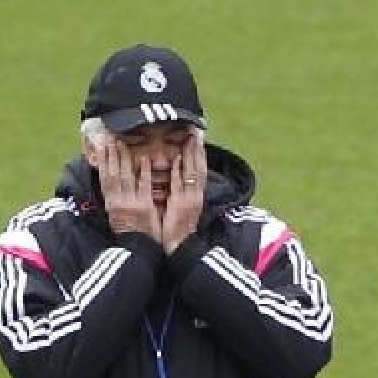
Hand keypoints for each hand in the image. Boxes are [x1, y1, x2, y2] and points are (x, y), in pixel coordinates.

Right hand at [99, 139, 159, 241]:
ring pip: (126, 177)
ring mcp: (131, 203)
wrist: (137, 249)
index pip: (105, 178)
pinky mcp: (145, 206)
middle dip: (111, 154)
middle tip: (111, 137)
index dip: (103, 161)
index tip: (102, 145)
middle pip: (113, 173)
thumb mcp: (116, 215)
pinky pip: (144, 186)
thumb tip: (111, 183)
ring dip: (124, 158)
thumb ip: (115, 198)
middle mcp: (118, 201)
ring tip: (123, 143)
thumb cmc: (129, 232)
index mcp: (111, 203)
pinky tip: (144, 159)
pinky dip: (144, 172)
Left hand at [161, 128, 206, 253]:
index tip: (198, 138)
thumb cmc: (178, 228)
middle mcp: (196, 194)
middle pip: (200, 167)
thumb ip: (181, 192)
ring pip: (193, 172)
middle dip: (198, 149)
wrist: (181, 246)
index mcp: (196, 195)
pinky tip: (179, 158)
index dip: (200, 154)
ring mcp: (190, 198)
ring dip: (192, 154)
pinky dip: (180, 170)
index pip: (200, 170)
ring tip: (191, 138)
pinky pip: (181, 184)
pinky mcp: (181, 203)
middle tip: (197, 131)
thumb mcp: (183, 208)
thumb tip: (178, 178)